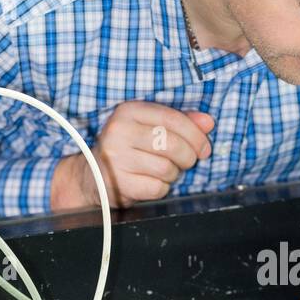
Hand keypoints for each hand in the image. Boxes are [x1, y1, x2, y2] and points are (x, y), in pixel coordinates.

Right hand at [51, 101, 214, 209]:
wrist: (92, 176)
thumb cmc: (128, 149)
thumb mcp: (150, 128)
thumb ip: (180, 122)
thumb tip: (208, 122)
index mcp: (129, 111)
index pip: (173, 119)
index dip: (196, 135)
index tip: (205, 148)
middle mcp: (119, 131)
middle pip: (173, 145)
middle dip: (188, 157)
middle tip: (186, 162)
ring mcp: (116, 158)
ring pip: (167, 168)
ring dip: (173, 174)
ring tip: (163, 171)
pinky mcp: (117, 183)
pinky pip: (157, 188)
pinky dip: (161, 188)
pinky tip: (151, 182)